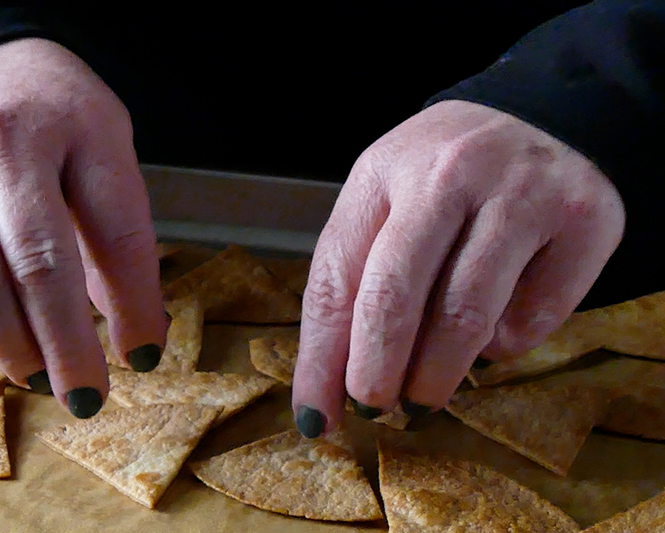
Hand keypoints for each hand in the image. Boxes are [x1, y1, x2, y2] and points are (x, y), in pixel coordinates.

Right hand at [0, 38, 166, 417]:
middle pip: (40, 262)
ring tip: (36, 373)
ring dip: (8, 342)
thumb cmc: (46, 107)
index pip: (118, 230)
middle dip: (67, 343)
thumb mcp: (101, 143)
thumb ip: (113, 225)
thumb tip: (128, 324)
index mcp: (76, 123)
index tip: (144, 355)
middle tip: (86, 396)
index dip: (134, 304)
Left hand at [291, 100, 624, 435]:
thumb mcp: (388, 200)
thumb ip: (358, 275)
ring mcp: (522, 192)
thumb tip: (333, 384)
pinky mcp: (584, 220)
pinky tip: (491, 338)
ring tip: (424, 397)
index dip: (322, 358)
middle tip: (374, 409)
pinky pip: (534, 316)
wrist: (541, 118)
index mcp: (383, 170)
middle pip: (394, 296)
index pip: (336, 277)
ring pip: (466, 316)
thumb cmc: (445, 177)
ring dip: (436, 375)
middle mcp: (449, 173)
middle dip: (375, 373)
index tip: (317, 415)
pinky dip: (505, 346)